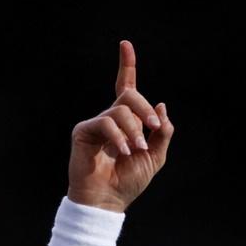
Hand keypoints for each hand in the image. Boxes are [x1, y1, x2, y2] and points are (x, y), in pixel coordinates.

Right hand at [67, 41, 174, 212]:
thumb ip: (162, 132)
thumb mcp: (155, 156)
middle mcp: (111, 119)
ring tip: (137, 150)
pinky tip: (124, 152)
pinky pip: (106, 123)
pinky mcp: (83, 131)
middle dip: (145, 109)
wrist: (109, 200)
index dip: (127, 66)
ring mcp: (96, 124)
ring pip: (121, 111)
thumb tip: (162, 105)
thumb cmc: (129, 181)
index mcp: (128, 122)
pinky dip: (119, 137)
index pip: (127, 88)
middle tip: (154, 126)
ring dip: (135, 130)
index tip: (126, 45)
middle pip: (130, 95)